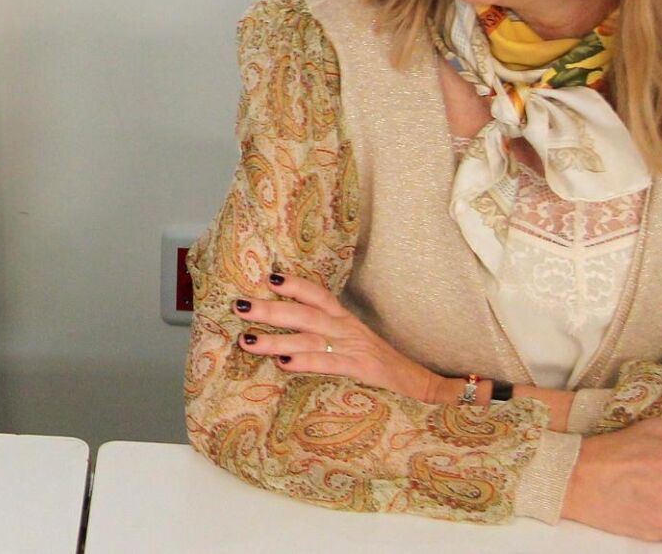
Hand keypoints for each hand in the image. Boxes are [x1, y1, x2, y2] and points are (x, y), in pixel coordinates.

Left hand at [232, 273, 442, 400]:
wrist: (423, 384)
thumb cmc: (384, 365)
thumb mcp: (355, 343)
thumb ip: (327, 338)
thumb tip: (289, 338)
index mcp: (346, 320)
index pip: (318, 295)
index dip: (294, 285)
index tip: (267, 277)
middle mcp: (348, 328)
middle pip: (304, 313)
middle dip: (270, 309)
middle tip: (239, 305)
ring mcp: (355, 348)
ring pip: (309, 338)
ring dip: (275, 337)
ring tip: (247, 339)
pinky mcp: (362, 369)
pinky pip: (329, 362)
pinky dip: (304, 361)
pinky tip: (283, 363)